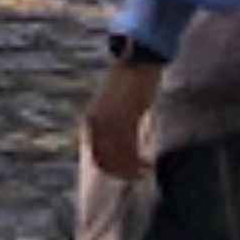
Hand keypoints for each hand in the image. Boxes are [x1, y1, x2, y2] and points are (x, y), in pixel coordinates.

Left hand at [84, 58, 164, 182]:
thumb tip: (115, 150)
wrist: (137, 65)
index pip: (97, 156)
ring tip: (145, 171)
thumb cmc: (129, 86)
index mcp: (91, 121)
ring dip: (132, 170)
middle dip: (122, 172)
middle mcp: (97, 123)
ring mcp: (111, 122)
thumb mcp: (114, 109)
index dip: (112, 169)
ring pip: (119, 158)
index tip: (126, 173)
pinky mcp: (126, 119)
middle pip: (107, 160)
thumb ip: (110, 127)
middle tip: (138, 175)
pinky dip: (138, 163)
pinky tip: (148, 164)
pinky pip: (130, 151)